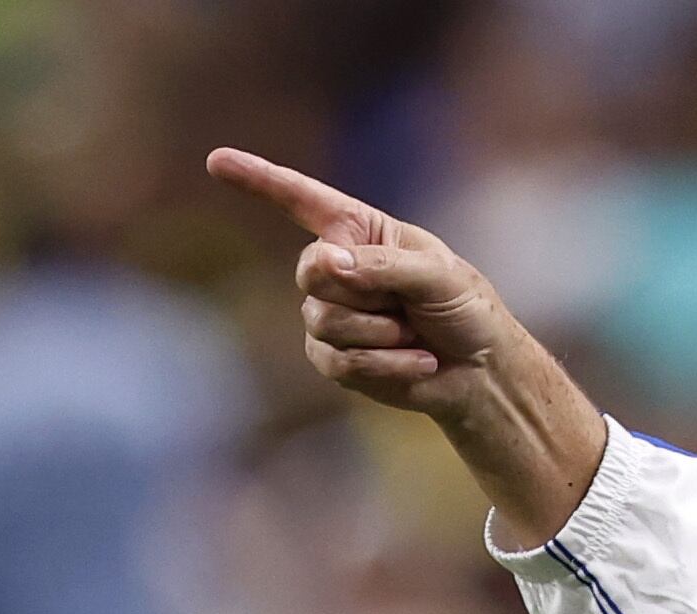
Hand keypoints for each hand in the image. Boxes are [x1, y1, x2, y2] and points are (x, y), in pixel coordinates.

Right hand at [207, 148, 523, 418]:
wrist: (479, 370)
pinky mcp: (334, 357)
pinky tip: (418, 363)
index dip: (257, 179)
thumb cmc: (465, 310)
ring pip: (323, 321)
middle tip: (407, 305)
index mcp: (359, 231)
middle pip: (311, 273)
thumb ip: (383, 265)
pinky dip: (385, 364)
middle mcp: (336, 267)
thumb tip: (327, 266)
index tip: (217, 161)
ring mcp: (329, 314)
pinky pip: (337, 361)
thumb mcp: (437, 275)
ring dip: (380, 333)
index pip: (300, 200)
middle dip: (362, 292)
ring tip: (413, 333)